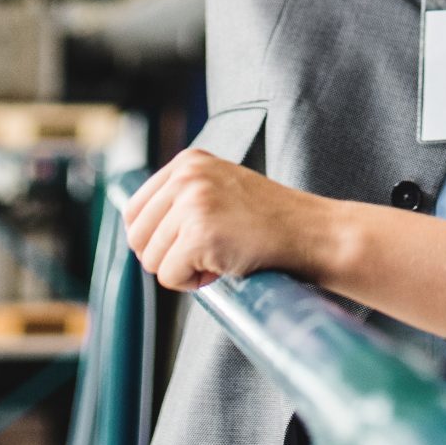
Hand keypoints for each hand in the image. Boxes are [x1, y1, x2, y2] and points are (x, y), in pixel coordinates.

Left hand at [122, 150, 329, 291]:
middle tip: (206, 254)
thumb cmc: (268, 220)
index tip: (185, 244)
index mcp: (188, 161)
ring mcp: (193, 203)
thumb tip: (135, 232)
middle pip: (137, 236)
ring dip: (183, 269)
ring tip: (221, 256)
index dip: (153, 238)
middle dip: (166, 256)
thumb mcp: (220, 189)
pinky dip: (194, 283)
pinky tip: (224, 266)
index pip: (134, 209)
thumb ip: (182, 198)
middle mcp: (186, 176)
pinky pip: (170, 276)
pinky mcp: (200, 234)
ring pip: (152, 260)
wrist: (311, 232)